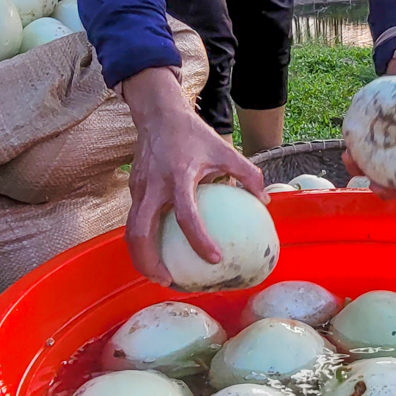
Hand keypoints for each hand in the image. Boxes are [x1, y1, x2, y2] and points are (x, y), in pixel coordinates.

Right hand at [119, 66, 265, 285]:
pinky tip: (161, 248)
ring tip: (161, 274)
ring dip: (142, 257)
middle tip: (169, 281)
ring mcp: (138, 189)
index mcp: (178, 177)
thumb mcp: (224, 149)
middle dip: (149, 262)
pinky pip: (135, 220)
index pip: (185, 215)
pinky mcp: (133, 190)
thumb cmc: (193, 134)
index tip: (214, 259)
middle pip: (139, 233)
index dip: (198, 240)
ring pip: (130, 231)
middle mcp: (153, 186)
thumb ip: (247, 174)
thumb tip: (265, 201)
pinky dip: (144, 239)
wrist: (157, 114)